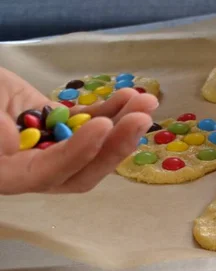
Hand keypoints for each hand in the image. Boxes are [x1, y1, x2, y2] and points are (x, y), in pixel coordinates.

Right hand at [0, 68, 157, 194]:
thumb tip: (12, 145)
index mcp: (6, 174)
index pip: (46, 173)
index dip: (76, 153)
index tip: (100, 126)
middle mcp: (33, 169)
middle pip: (82, 170)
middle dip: (114, 146)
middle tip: (140, 118)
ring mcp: (51, 149)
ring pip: (93, 149)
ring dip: (122, 126)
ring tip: (146, 101)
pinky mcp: (60, 128)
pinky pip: (89, 124)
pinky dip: (111, 111)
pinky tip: (129, 96)